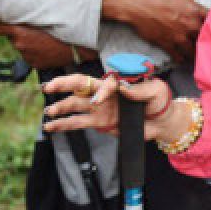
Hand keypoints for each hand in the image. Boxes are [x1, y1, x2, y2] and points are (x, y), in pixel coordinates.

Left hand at [0, 24, 96, 69]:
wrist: (76, 48)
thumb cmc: (62, 29)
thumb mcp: (44, 19)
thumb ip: (28, 17)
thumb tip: (19, 12)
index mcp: (20, 32)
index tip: (1, 24)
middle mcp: (20, 45)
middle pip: (13, 38)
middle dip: (20, 34)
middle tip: (34, 31)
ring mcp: (27, 56)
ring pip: (22, 48)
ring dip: (29, 44)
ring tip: (44, 40)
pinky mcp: (35, 64)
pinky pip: (31, 56)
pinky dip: (36, 53)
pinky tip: (47, 49)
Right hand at [42, 73, 181, 141]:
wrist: (161, 122)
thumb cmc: (159, 101)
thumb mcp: (156, 91)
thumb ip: (140, 89)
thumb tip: (123, 88)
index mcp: (118, 83)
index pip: (103, 83)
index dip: (100, 91)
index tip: (98, 102)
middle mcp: (105, 93)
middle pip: (81, 86)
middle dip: (63, 85)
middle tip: (49, 86)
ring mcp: (100, 108)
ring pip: (75, 104)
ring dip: (61, 107)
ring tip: (49, 111)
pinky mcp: (99, 122)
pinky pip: (77, 122)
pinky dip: (63, 125)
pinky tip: (50, 126)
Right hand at [102, 0, 206, 63]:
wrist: (136, 4)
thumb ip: (189, 0)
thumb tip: (195, 1)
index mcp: (194, 10)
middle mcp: (190, 25)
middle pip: (205, 38)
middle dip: (208, 42)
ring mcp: (179, 36)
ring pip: (193, 50)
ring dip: (196, 53)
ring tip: (199, 56)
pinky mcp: (167, 43)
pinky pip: (177, 55)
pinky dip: (180, 58)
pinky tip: (182, 60)